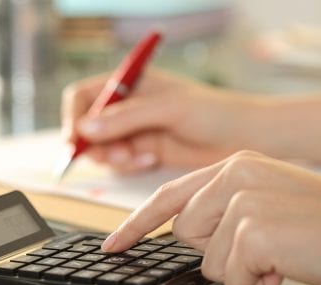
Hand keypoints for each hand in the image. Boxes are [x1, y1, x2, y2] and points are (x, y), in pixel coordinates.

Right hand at [61, 69, 320, 172]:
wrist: (245, 138)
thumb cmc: (215, 112)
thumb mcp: (168, 109)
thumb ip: (125, 118)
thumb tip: (85, 129)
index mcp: (130, 84)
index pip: (84, 96)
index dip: (75, 117)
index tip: (78, 140)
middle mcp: (128, 106)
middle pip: (87, 126)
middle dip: (96, 144)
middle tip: (116, 154)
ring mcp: (134, 130)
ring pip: (102, 148)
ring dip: (113, 157)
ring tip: (139, 157)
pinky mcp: (143, 151)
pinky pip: (120, 163)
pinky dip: (128, 166)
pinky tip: (150, 161)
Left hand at [101, 151, 320, 284]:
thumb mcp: (269, 203)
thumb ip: (224, 208)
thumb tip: (186, 230)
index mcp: (237, 164)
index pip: (170, 195)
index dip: (136, 223)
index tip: (113, 245)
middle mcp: (236, 172)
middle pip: (184, 232)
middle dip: (217, 251)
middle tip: (264, 245)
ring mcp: (244, 199)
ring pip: (206, 259)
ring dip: (240, 270)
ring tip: (280, 256)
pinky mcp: (255, 230)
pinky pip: (230, 279)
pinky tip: (287, 269)